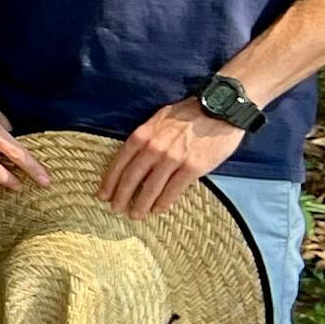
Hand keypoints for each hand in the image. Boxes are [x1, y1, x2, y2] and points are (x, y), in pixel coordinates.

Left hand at [101, 99, 242, 217]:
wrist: (221, 109)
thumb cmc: (190, 112)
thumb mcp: (159, 118)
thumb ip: (146, 136)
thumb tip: (134, 155)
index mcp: (143, 135)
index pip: (120, 162)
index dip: (110, 181)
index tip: (103, 195)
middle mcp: (154, 147)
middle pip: (131, 178)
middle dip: (121, 196)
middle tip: (116, 209)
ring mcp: (173, 158)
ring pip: (151, 187)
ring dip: (141, 204)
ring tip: (135, 215)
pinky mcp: (192, 167)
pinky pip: (173, 190)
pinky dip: (163, 202)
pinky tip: (157, 210)